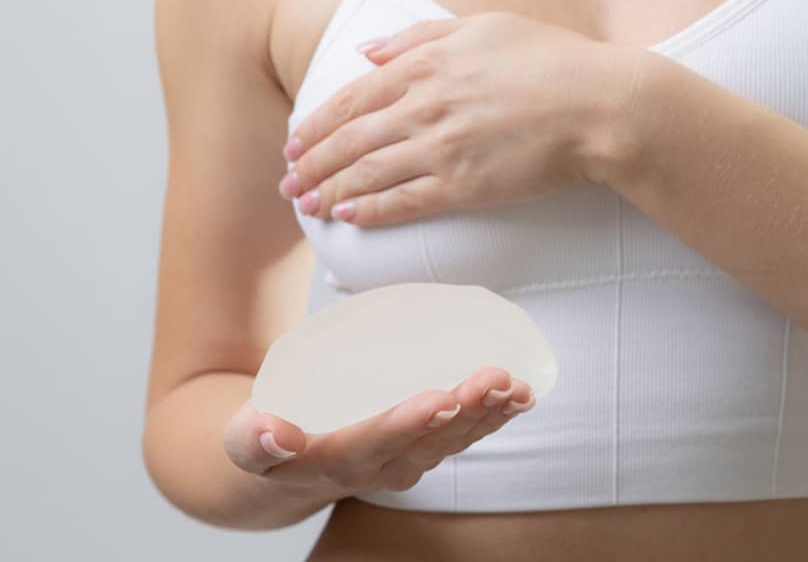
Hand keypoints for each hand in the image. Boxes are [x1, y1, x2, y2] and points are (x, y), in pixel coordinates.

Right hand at [224, 366, 534, 497]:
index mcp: (333, 462)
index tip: (439, 398)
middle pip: (428, 442)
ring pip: (455, 439)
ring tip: (516, 385)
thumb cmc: (269, 438)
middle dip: (465, 410)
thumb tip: (272, 428)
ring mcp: (409, 459)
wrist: (286, 461)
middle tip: (493, 380)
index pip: (374, 445)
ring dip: (488, 413)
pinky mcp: (427, 444)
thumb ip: (251, 437)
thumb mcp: (244, 441)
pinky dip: (495, 414)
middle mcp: (379, 467)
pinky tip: (523, 392)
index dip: (407, 423)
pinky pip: (466, 432)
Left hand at [279, 11, 641, 225]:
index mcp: (426, 64)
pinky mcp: (465, 186)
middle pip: (349, 141)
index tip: (296, 140)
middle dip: (311, 164)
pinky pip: (404, 202)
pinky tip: (349, 217)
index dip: (316, 124)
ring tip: (307, 205)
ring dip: (330, 190)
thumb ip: (420, 35)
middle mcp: (424, 106)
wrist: (598, 104)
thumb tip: (368, 51)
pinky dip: (371, 210)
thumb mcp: (484, 25)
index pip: (351, 99)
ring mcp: (442, 148)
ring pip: (368, 174)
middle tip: (288, 182)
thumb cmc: (552, 59)